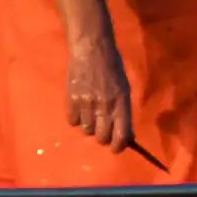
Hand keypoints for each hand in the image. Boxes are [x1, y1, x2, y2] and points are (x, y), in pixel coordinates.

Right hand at [61, 23, 145, 156]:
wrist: (90, 48)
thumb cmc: (112, 66)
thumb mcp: (124, 87)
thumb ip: (123, 109)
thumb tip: (124, 132)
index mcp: (121, 102)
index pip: (121, 134)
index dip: (118, 146)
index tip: (115, 148)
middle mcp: (104, 106)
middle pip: (102, 137)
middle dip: (103, 136)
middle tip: (102, 129)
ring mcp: (86, 103)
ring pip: (87, 130)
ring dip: (89, 126)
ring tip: (90, 113)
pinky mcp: (71, 99)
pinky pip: (73, 121)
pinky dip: (76, 118)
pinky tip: (80, 108)